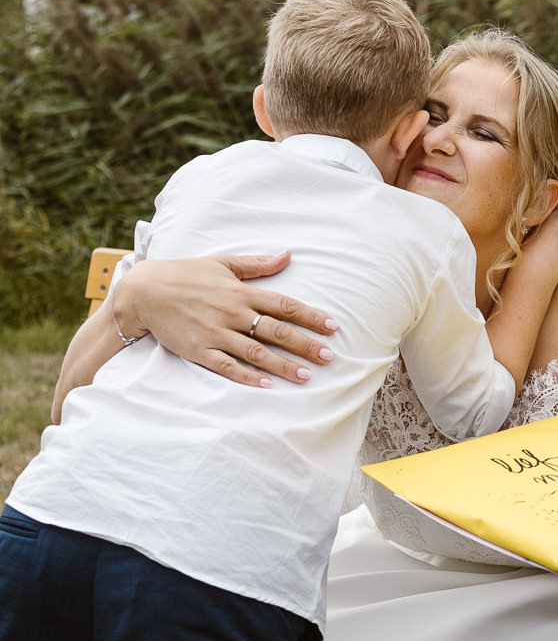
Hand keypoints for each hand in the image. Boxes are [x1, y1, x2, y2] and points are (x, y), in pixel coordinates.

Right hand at [120, 253, 336, 386]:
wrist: (143, 292)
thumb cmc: (185, 275)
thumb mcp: (222, 263)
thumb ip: (257, 264)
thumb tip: (287, 254)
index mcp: (240, 292)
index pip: (283, 304)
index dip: (310, 316)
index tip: (332, 327)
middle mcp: (232, 313)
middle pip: (275, 331)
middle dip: (304, 344)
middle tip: (328, 357)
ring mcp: (215, 333)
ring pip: (256, 352)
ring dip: (282, 365)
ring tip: (306, 376)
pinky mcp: (199, 350)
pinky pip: (227, 366)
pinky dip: (247, 376)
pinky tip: (267, 385)